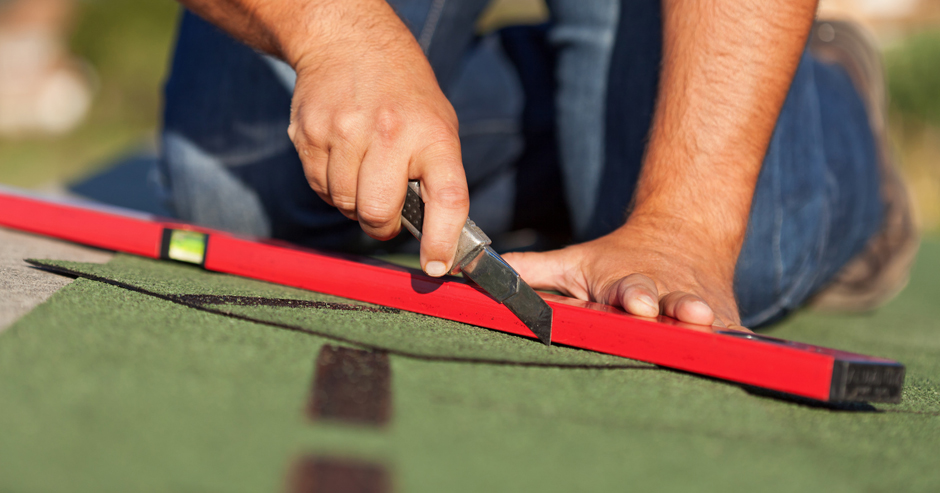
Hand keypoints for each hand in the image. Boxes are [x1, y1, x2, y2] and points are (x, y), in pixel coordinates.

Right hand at [285, 0, 468, 276]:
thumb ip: (437, 178)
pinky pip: (319, 187)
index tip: (436, 266)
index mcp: (433, 134)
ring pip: (345, 204)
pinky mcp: (308, 133)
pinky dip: (331, 185)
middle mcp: (390, 132)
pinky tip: (342, 156)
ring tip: (364, 170)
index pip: (446, 198)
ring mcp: (344, 131)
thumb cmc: (404, 94)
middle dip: (382, 224)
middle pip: (377, 213)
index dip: (442, 241)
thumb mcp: (438, 124)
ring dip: (354, 202)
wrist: (348, 40)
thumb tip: (439, 244)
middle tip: (386, 213)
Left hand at [503, 216, 746, 328]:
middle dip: (666, 304)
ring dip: (702, 316)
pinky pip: (730, 329)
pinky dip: (737, 337)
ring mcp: (691, 303)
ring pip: (699, 312)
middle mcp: (661, 291)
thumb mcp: (577, 262)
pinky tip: (749, 346)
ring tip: (707, 318)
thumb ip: (534, 271)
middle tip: (667, 309)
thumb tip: (479, 274)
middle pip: (665, 299)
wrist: (683, 233)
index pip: (627, 289)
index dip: (630, 296)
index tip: (632, 301)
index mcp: (625, 281)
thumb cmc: (618, 260)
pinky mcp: (719, 314)